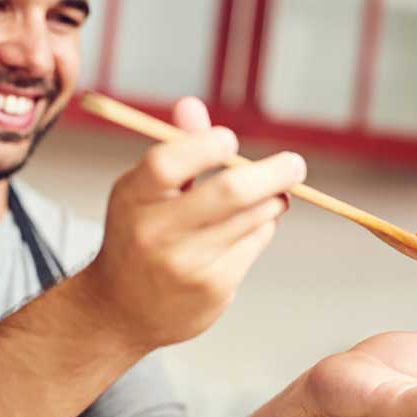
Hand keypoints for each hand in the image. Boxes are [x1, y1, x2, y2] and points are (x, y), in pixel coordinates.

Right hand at [82, 97, 304, 350]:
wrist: (121, 311)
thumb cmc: (140, 234)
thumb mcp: (144, 190)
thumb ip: (175, 148)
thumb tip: (192, 104)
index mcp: (133, 198)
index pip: (168, 163)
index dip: (205, 144)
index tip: (229, 140)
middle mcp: (155, 232)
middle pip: (230, 192)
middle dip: (273, 173)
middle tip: (295, 164)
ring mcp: (186, 264)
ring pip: (254, 217)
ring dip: (270, 200)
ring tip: (266, 196)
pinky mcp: (213, 288)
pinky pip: (255, 242)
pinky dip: (261, 228)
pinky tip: (244, 231)